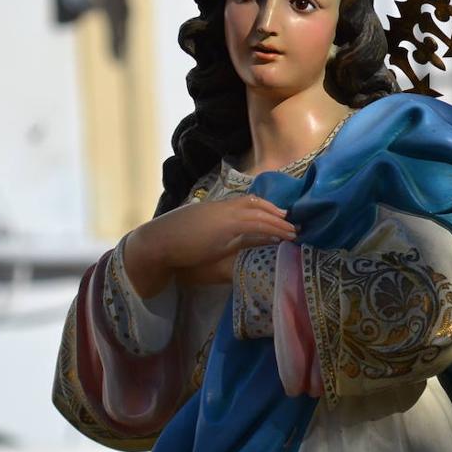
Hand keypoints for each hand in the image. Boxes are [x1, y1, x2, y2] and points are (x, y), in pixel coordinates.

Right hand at [123, 195, 295, 296]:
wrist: (157, 244)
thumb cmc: (175, 246)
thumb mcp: (203, 241)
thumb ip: (219, 240)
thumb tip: (235, 248)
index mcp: (215, 209)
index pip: (245, 203)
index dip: (262, 209)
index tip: (276, 217)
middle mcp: (222, 207)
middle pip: (255, 203)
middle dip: (275, 212)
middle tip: (291, 222)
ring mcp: (225, 213)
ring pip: (260, 212)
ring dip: (279, 222)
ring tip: (294, 231)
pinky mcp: (227, 224)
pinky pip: (257, 223)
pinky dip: (273, 228)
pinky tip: (283, 236)